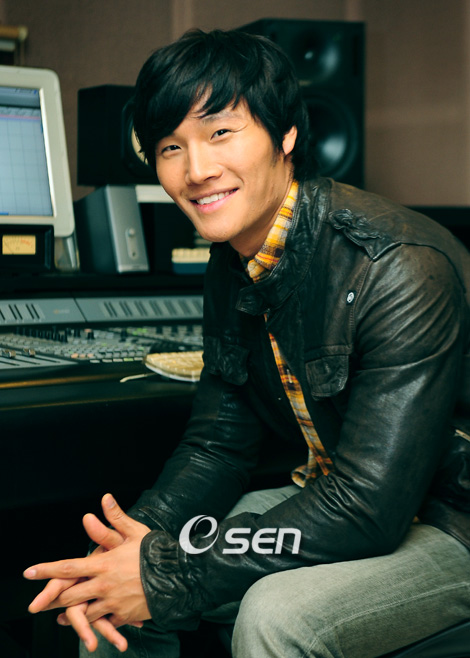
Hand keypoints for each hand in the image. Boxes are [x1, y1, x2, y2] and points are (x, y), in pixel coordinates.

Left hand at [24, 494, 150, 650]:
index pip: (69, 567)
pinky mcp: (124, 616)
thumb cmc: (155, 551)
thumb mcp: (135, 531)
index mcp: (104, 563)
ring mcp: (113, 603)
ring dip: (71, 615)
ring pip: (84, 613)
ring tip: (60, 615)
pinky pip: (103, 623)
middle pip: (70, 596)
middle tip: (40, 602)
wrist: (178, 577)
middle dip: (53, 599)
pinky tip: (90, 624)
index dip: (47, 570)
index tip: (29, 572)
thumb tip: (104, 497)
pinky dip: (94, 623)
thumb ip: (116, 517)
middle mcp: (105, 585)